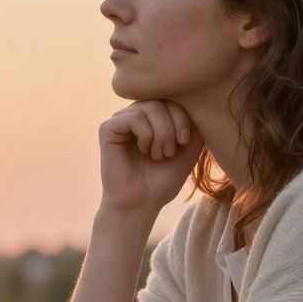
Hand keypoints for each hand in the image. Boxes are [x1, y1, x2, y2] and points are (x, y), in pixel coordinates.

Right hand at [99, 100, 203, 215]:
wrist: (140, 204)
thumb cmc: (162, 179)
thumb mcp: (188, 147)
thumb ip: (194, 122)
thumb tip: (195, 99)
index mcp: (152, 116)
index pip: (173, 97)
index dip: (184, 116)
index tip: (185, 141)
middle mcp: (135, 113)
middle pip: (162, 99)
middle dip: (174, 125)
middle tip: (170, 151)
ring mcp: (120, 119)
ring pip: (150, 106)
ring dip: (162, 133)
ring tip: (158, 154)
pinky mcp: (107, 128)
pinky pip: (135, 117)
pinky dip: (147, 135)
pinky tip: (144, 151)